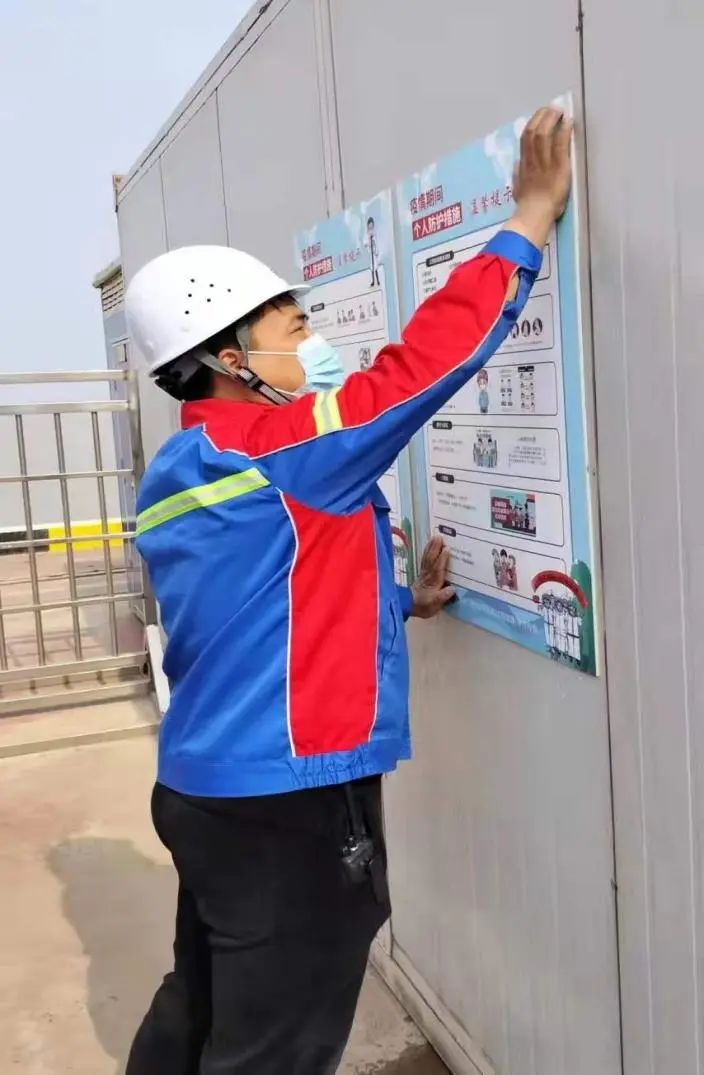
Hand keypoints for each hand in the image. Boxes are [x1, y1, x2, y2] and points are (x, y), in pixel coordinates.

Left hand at [410, 536, 455, 618]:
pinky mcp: (421, 573)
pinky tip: (429, 547)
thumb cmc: (424, 605)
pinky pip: (424, 559)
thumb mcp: (435, 604)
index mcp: (434, 581)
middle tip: (439, 536)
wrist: (409, 606)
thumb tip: (452, 589)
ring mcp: (424, 572)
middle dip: (435, 548)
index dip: (443, 559)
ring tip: (434, 537)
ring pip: (427, 557)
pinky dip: (427, 552)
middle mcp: (429, 574)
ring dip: (431, 547)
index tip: (447, 549)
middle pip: (432, 559)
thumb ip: (443, 596)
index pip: (439, 568)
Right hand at [508, 106, 573, 249]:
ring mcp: (544, 162)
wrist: (534, 214)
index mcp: (523, 164)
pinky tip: (568, 122)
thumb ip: (518, 174)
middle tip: (551, 109)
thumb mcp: (517, 188)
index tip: (539, 117)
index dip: (532, 124)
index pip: (525, 138)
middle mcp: (532, 159)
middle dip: (542, 116)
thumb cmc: (527, 206)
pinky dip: (564, 130)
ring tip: (559, 111)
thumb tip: (517, 163)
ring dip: (552, 119)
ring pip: (544, 133)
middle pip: (533, 130)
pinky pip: (560, 144)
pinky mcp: (557, 166)